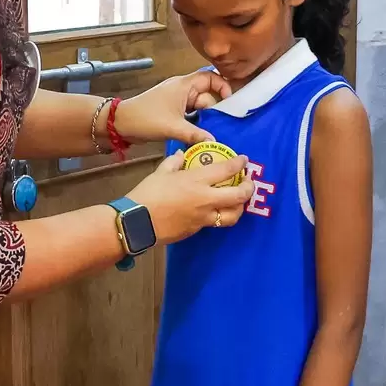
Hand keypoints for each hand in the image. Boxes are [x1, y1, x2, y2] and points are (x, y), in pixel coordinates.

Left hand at [112, 72, 232, 146]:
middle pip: (206, 95)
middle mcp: (181, 89)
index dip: (222, 85)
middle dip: (214, 109)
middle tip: (222, 125)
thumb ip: (195, 134)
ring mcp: (176, 100)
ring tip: (214, 132)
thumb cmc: (145, 119)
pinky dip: (195, 122)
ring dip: (205, 118)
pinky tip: (200, 135)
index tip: (229, 100)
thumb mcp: (173, 127)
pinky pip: (190, 114)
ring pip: (198, 106)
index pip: (209, 77)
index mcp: (183, 85)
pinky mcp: (171, 111)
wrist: (120, 123)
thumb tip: (214, 141)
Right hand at [126, 151, 253, 243]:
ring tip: (237, 201)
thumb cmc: (148, 193)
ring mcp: (203, 218)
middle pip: (238, 196)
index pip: (226, 170)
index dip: (239, 164)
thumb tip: (180, 155)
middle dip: (248, 188)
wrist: (137, 222)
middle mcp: (206, 200)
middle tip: (248, 182)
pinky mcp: (197, 230)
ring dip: (239, 207)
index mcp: (197, 181)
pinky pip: (214, 223)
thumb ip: (174, 162)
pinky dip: (218, 215)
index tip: (244, 160)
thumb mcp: (160, 172)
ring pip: (232, 216)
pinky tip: (213, 210)